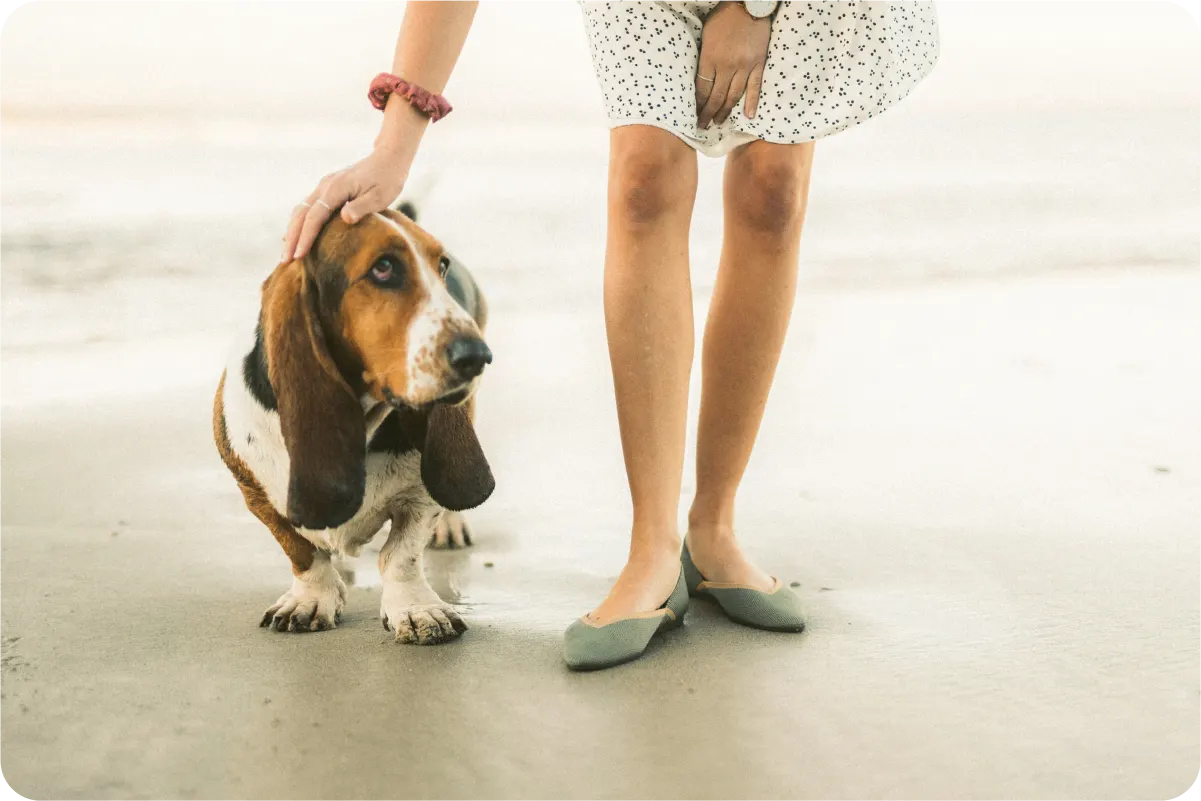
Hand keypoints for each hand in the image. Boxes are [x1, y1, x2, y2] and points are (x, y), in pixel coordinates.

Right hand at [282, 145, 412, 261]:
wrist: (388, 159)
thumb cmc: (387, 180)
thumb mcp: (380, 197)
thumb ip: (361, 207)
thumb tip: (345, 218)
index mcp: (336, 188)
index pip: (314, 216)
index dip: (305, 237)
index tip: (299, 255)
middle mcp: (325, 186)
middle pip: (301, 214)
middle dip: (292, 238)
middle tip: (285, 261)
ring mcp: (324, 187)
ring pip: (300, 210)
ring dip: (292, 232)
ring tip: (287, 254)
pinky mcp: (327, 190)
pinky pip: (307, 208)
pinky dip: (299, 224)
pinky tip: (294, 237)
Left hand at [695, 0, 772, 128]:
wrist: (749, 4)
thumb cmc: (724, 17)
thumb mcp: (706, 35)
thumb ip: (704, 57)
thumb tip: (701, 78)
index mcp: (710, 58)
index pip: (702, 88)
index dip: (698, 103)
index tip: (694, 113)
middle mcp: (727, 66)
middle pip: (716, 96)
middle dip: (708, 113)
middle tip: (703, 126)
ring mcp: (744, 66)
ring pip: (733, 95)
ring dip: (725, 111)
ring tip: (718, 123)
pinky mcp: (758, 64)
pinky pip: (755, 87)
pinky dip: (752, 103)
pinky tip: (748, 116)